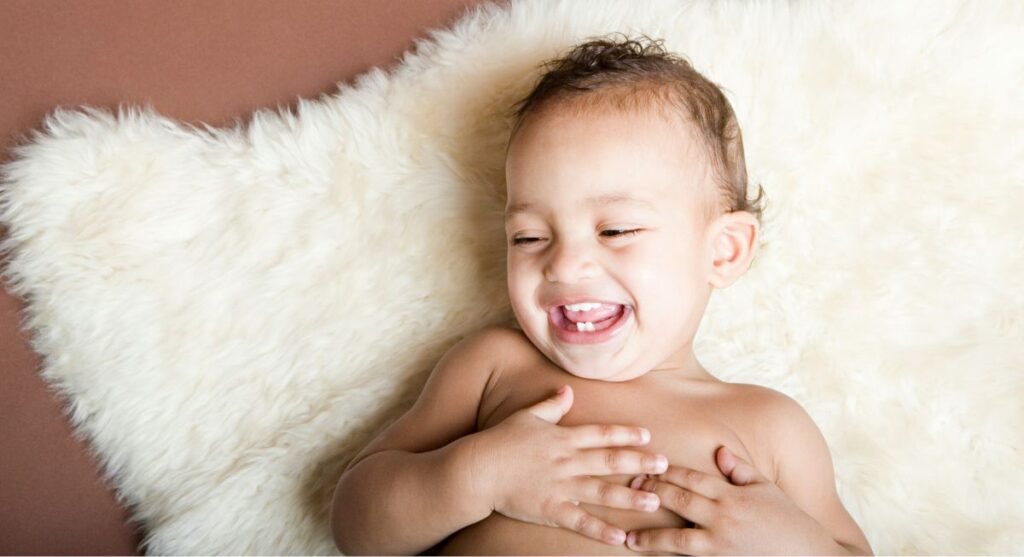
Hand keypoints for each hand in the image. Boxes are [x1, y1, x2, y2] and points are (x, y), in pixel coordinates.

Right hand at [464, 385, 668, 545]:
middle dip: (639, 463)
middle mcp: (567, 461)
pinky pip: (580, 522)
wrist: (477, 469)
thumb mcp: (526, 416)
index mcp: (563, 438)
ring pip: (602, 492)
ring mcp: (560, 487)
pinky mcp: (550, 510)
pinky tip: (620, 538)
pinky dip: (600, 531)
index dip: (625, 434)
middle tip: (665, 465)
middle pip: (609, 461)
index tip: (648, 435)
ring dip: (630, 497)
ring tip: (654, 502)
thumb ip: (550, 405)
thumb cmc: (500, 440)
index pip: (601, 434)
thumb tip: (568, 390)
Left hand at [625, 446, 842, 554]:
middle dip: (652, 494)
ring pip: (677, 539)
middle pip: (679, 502)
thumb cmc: (788, 519)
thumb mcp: (767, 488)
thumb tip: (719, 450)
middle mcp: (724, 519)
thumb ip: (739, 470)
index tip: (645, 466)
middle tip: (628, 489)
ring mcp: (722, 545)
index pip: (692, 478)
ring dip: (650, 538)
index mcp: (733, 495)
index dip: (666, 471)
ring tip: (628, 538)